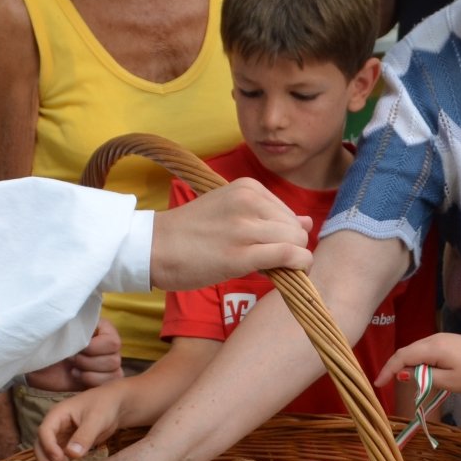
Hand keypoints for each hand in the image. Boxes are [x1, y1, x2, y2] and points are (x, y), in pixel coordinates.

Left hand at [24, 317, 123, 391]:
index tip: (75, 348)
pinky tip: (76, 377)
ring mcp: (106, 363)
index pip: (112, 341)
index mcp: (101, 328)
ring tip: (72, 369)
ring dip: (89, 372)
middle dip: (88, 362)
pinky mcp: (101, 379)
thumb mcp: (56, 332)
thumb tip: (85, 335)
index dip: (94, 348)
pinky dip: (92, 382)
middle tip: (70, 360)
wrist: (35, 364)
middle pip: (114, 359)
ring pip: (114, 372)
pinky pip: (109, 384)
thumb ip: (73, 329)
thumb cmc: (45, 344)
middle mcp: (107, 344)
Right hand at [35, 379, 127, 460]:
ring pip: (47, 452)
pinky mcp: (66, 444)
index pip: (45, 431)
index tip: (59, 459)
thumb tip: (71, 454)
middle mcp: (55, 425)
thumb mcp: (96, 419)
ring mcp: (60, 435)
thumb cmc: (105, 405)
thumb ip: (84, 436)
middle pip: (41, 444)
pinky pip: (58, 457)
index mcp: (58, 414)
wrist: (114, 406)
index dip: (49, 446)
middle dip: (46, 460)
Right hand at [150, 178, 311, 290]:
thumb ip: (269, 214)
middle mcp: (249, 202)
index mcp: (246, 188)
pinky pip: (289, 255)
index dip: (284, 234)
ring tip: (274, 269)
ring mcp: (245, 228)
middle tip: (271, 262)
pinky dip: (298, 265)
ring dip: (295, 259)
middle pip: (296, 228)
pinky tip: (292, 273)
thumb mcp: (229, 210)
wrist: (152, 247)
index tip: (267, 248)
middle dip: (291, 247)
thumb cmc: (189, 232)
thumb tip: (308, 220)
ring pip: (296, 241)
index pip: (288, 213)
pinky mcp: (241, 255)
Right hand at [376, 333, 460, 395]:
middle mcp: (434, 338)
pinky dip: (419, 361)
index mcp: (432, 347)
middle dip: (394, 366)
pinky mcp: (450, 341)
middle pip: (407, 351)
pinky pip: (427, 350)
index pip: (401, 356)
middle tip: (386, 384)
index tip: (377, 384)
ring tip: (402, 381)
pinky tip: (422, 373)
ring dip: (407, 364)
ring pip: (416, 350)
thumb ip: (424, 378)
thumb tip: (404, 374)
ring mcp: (442, 338)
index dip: (387, 370)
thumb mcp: (449, 381)